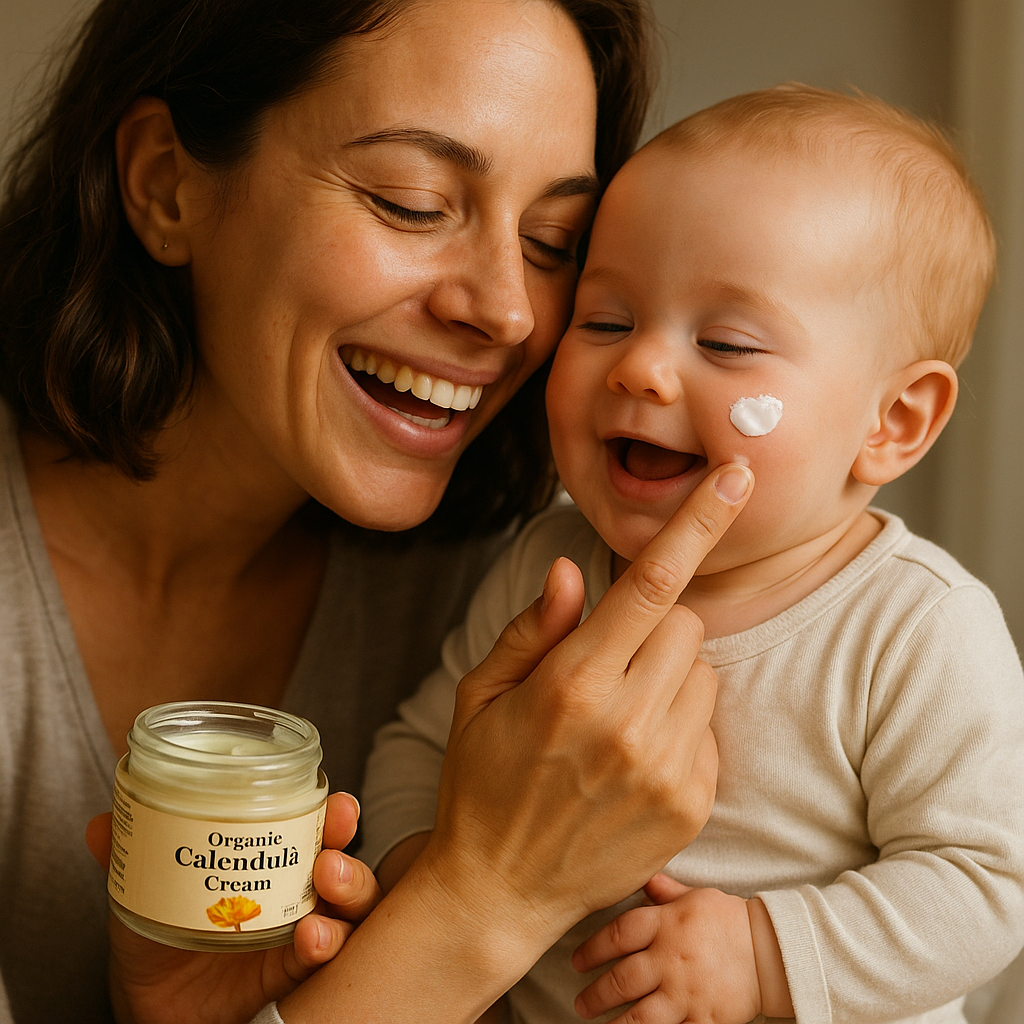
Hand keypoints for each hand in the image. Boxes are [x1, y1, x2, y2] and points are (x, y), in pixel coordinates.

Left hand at [85, 792, 380, 1023]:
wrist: (148, 1001)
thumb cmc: (160, 932)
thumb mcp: (143, 888)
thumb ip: (127, 854)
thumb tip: (101, 822)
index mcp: (270, 858)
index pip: (315, 825)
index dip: (334, 811)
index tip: (336, 801)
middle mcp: (295, 889)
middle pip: (343, 856)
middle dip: (345, 840)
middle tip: (333, 834)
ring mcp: (301, 929)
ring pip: (351, 902)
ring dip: (350, 885)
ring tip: (327, 877)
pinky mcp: (295, 971)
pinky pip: (328, 956)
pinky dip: (327, 942)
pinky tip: (311, 935)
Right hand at [418, 464, 753, 949]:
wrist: (500, 893)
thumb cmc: (482, 782)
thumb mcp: (482, 696)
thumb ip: (532, 628)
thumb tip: (569, 568)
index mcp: (571, 685)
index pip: (649, 584)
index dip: (699, 523)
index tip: (737, 477)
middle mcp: (626, 724)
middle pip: (687, 623)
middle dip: (655, 626)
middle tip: (610, 663)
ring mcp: (665, 769)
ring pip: (703, 673)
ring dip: (671, 677)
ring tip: (620, 717)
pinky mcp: (691, 805)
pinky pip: (709, 729)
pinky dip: (680, 727)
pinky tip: (635, 759)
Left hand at [572, 874, 758, 1023]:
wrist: (771, 951)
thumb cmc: (728, 919)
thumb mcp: (695, 896)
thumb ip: (663, 891)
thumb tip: (641, 877)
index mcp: (666, 924)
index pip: (617, 935)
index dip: (591, 949)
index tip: (577, 961)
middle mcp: (671, 959)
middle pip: (621, 980)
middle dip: (595, 994)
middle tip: (581, 1002)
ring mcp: (686, 993)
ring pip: (640, 1016)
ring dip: (614, 1023)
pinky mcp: (703, 1020)